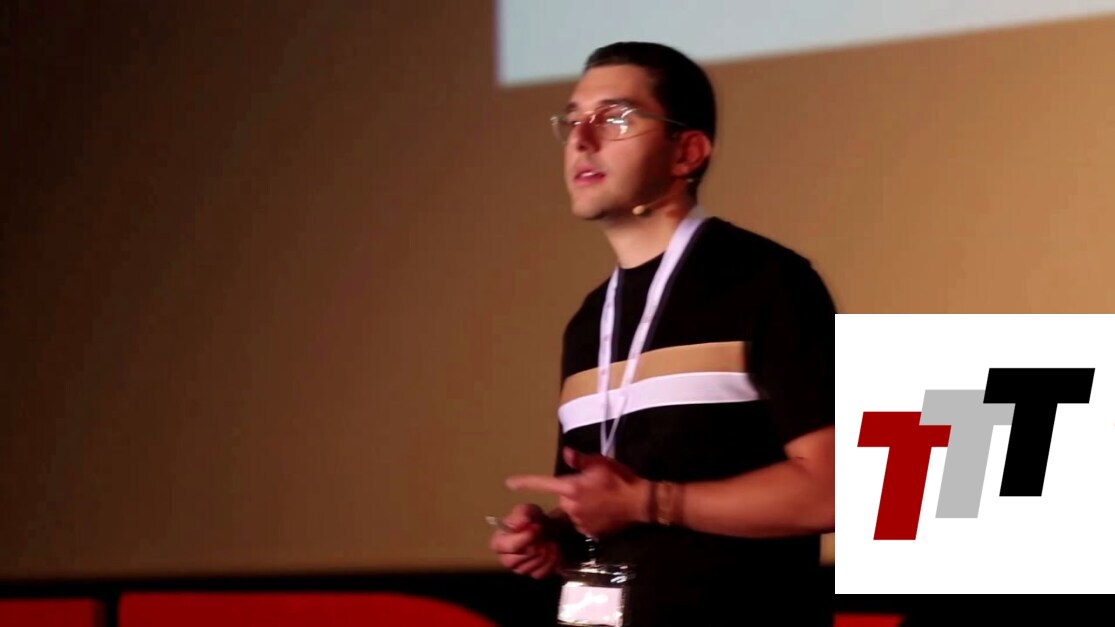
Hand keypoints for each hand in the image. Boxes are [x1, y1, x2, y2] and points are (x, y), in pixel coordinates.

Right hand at [488, 503, 561, 578]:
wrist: (553, 531)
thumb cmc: (535, 521)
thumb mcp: (529, 511)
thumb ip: (523, 514)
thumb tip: (521, 522)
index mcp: (499, 541)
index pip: (501, 546)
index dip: (520, 539)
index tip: (536, 528)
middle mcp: (506, 558)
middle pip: (514, 560)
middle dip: (533, 545)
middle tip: (544, 533)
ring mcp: (521, 569)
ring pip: (529, 567)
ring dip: (545, 551)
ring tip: (550, 539)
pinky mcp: (535, 575)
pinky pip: (541, 572)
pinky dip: (552, 560)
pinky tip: (554, 549)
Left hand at [505, 447, 648, 537]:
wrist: (640, 503)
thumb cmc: (620, 479)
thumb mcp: (600, 463)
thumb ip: (579, 460)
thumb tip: (566, 452)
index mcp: (571, 488)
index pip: (543, 483)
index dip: (525, 482)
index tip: (510, 483)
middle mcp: (571, 506)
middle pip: (562, 497)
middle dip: (572, 492)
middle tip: (591, 486)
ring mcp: (579, 522)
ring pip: (572, 510)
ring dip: (580, 505)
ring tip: (600, 499)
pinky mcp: (589, 532)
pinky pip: (581, 522)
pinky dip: (587, 516)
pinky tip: (602, 511)